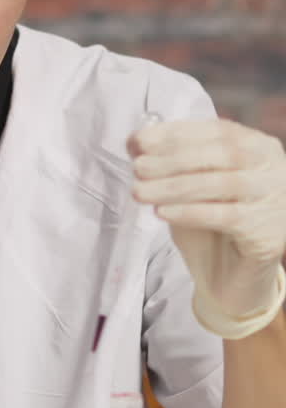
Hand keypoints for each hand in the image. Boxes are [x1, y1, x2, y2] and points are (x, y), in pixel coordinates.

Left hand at [129, 118, 285, 337]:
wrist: (234, 277)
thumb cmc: (211, 224)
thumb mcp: (191, 186)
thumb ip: (172, 162)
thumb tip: (135, 143)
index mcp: (257, 146)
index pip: (215, 131)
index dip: (175, 134)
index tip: (138, 140)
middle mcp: (273, 168)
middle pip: (222, 154)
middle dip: (173, 159)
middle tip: (138, 168)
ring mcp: (275, 199)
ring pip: (223, 184)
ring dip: (175, 186)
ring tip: (140, 191)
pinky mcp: (269, 233)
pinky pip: (226, 217)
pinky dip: (190, 212)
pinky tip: (162, 212)